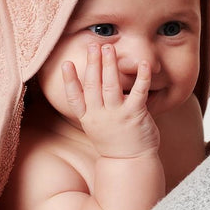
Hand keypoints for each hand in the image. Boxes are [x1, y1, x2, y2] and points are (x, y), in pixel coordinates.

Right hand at [61, 43, 159, 158]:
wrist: (130, 163)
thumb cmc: (116, 143)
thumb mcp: (97, 127)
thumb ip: (95, 108)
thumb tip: (93, 87)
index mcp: (88, 118)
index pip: (75, 97)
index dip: (70, 80)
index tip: (66, 64)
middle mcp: (99, 116)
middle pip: (92, 85)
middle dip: (92, 64)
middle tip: (93, 45)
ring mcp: (117, 115)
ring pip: (110, 86)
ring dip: (109, 65)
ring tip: (108, 48)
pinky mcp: (134, 115)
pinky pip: (138, 92)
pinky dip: (141, 77)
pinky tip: (143, 63)